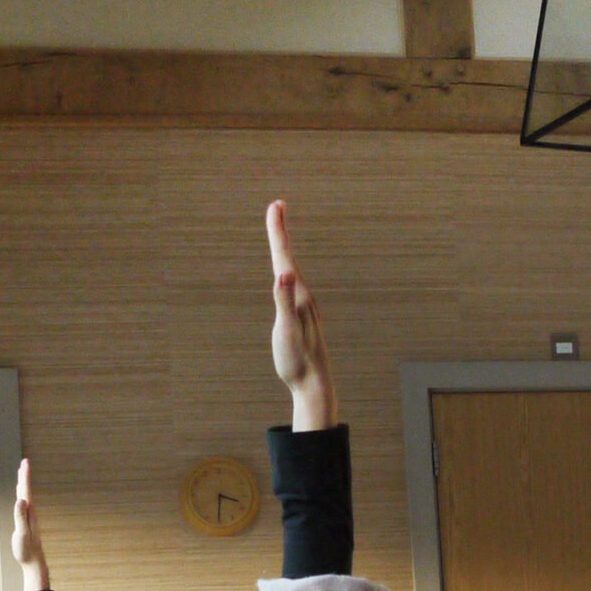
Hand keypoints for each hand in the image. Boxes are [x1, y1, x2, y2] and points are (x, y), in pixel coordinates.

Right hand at [12, 457, 44, 574]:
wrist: (34, 562)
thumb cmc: (27, 550)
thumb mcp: (22, 533)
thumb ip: (20, 517)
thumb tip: (21, 500)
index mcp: (29, 513)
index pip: (27, 491)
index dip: (25, 476)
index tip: (25, 463)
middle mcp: (31, 513)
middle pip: (27, 490)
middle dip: (25, 476)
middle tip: (24, 461)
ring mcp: (29, 517)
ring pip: (26, 496)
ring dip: (24, 483)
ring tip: (22, 473)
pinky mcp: (26, 522)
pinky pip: (24, 504)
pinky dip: (22, 495)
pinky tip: (21, 495)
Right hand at [266, 200, 335, 430]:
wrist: (315, 385)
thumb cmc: (297, 361)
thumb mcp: (286, 332)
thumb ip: (284, 302)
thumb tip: (284, 274)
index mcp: (298, 296)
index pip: (285, 257)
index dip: (278, 231)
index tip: (275, 205)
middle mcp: (304, 297)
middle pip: (290, 257)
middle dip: (281, 232)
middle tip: (277, 206)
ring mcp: (304, 307)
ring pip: (292, 270)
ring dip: (284, 249)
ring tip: (279, 233)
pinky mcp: (303, 317)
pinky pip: (293, 285)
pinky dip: (287, 271)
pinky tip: (287, 275)